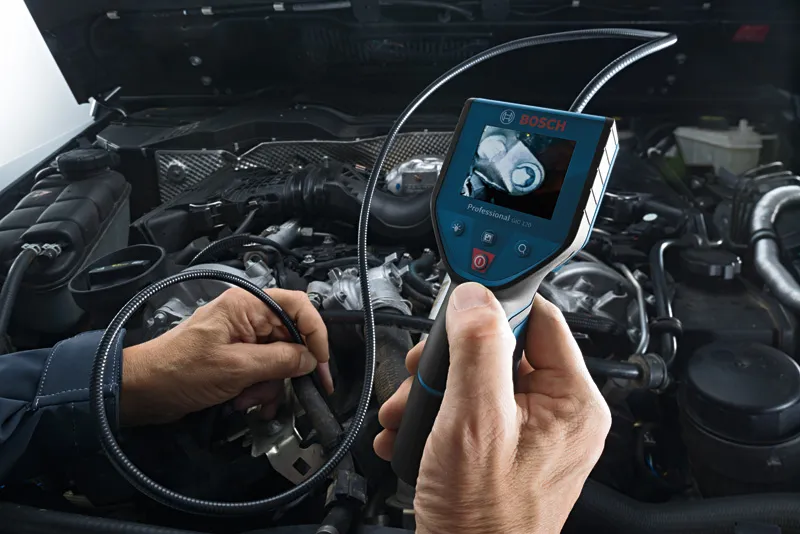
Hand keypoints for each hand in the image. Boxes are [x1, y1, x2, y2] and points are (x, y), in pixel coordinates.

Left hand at [120, 287, 332, 425]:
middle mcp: (248, 316)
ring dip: (269, 386)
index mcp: (247, 305)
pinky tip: (243, 403)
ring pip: (279, 360)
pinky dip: (259, 390)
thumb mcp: (236, 367)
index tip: (321, 362)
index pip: (299, 306)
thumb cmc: (179, 371)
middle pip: (291, 338)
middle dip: (286, 369)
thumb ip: (279, 361)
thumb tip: (311, 360)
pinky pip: (263, 372)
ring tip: (247, 400)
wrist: (142, 391)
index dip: (315, 332)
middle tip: (282, 391)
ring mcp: (242, 338)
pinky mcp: (236, 358)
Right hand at [374, 283, 610, 533]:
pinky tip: (411, 432)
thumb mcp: (474, 421)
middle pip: (501, 349)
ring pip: (480, 380)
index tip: (457, 310)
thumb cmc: (481, 518)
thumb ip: (478, 349)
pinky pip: (473, 411)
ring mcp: (533, 435)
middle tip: (419, 376)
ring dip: (434, 391)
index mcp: (571, 401)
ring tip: (406, 412)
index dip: (495, 308)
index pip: (539, 318)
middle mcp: (559, 415)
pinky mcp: (507, 451)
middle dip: (449, 361)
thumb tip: (475, 296)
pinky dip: (438, 418)